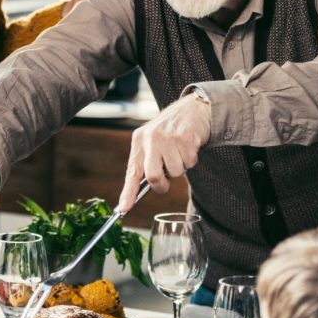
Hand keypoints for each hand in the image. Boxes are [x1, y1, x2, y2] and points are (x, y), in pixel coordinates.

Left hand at [118, 94, 209, 210]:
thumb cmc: (171, 130)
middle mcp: (151, 139)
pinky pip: (189, 163)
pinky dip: (191, 160)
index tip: (123, 208)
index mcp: (139, 140)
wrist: (193, 108)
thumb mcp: (152, 140)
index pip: (132, 171)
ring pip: (175, 172)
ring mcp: (168, 138)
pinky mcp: (186, 138)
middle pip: (153, 177)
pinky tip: (189, 146)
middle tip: (166, 180)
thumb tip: (141, 188)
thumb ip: (147, 161)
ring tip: (180, 152)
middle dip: (162, 184)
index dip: (127, 192)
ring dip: (180, 167)